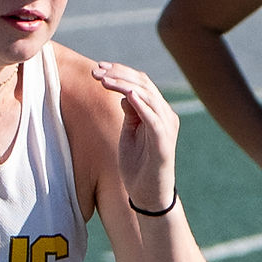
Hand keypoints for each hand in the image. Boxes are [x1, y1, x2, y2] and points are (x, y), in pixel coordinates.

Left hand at [92, 62, 178, 207]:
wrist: (148, 194)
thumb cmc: (138, 165)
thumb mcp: (129, 133)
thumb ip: (130, 113)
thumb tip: (125, 92)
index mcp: (156, 111)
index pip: (140, 82)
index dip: (120, 72)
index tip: (98, 67)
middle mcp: (164, 115)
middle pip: (143, 83)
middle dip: (118, 74)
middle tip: (95, 71)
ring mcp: (166, 127)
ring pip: (147, 95)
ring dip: (124, 84)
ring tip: (103, 79)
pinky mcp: (164, 141)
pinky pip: (154, 117)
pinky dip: (141, 103)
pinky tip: (127, 93)